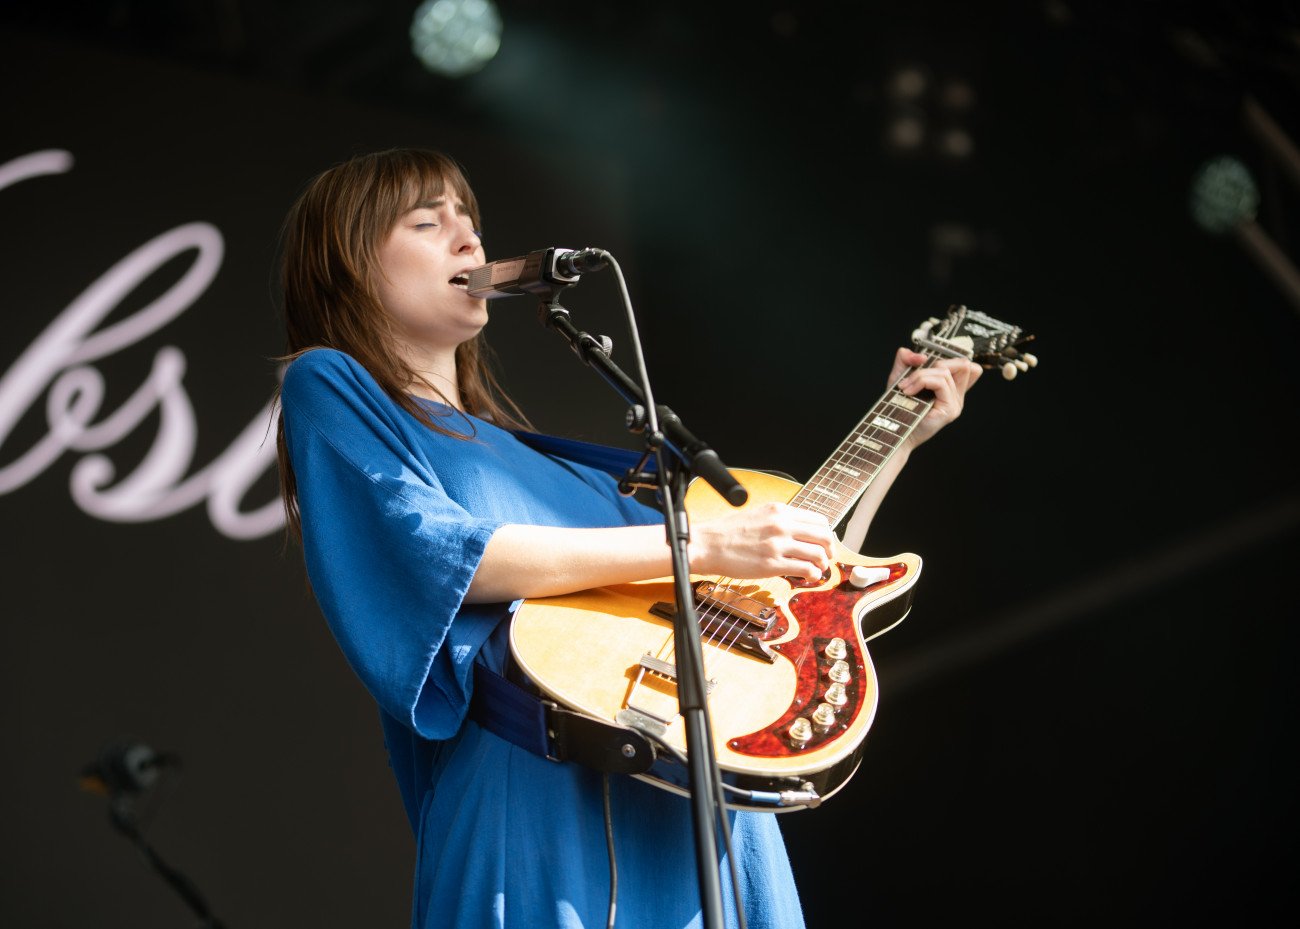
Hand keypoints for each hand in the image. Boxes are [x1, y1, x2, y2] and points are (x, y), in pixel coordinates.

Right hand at [690, 502, 833, 581]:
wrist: (707, 545)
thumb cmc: (728, 532)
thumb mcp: (758, 514)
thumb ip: (780, 519)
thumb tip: (800, 530)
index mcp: (779, 511)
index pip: (818, 520)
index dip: (826, 534)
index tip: (824, 543)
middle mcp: (781, 525)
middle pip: (823, 536)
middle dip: (830, 549)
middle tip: (827, 557)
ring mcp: (777, 545)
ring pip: (818, 553)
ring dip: (823, 564)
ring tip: (818, 569)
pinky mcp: (772, 564)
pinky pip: (806, 569)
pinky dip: (813, 574)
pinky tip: (809, 577)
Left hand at [890, 347, 981, 449]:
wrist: (893, 432)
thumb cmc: (898, 407)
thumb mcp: (900, 377)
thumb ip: (907, 360)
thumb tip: (920, 354)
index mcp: (950, 388)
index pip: (966, 366)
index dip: (951, 357)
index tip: (927, 361)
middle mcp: (957, 396)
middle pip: (962, 364)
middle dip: (935, 361)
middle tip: (913, 375)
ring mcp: (956, 403)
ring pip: (945, 372)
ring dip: (920, 375)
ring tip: (905, 387)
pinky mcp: (950, 409)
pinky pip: (941, 382)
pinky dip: (922, 381)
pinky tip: (908, 391)